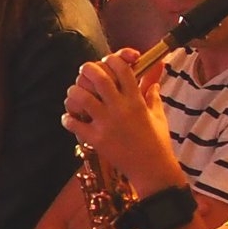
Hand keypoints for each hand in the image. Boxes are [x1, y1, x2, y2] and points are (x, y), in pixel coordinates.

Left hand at [63, 52, 182, 189]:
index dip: (112, 59)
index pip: (121, 68)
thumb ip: (154, 94)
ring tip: (75, 94)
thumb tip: (155, 79)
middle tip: (85, 71)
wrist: (152, 169)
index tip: (108, 62)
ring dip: (75, 91)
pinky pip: (74, 123)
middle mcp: (120, 108)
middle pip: (98, 77)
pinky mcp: (96, 139)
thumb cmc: (158, 142)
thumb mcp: (159, 115)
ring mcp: (106, 124)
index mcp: (136, 100)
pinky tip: (71, 119)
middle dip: (88, 69)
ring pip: (81, 96)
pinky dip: (68, 119)